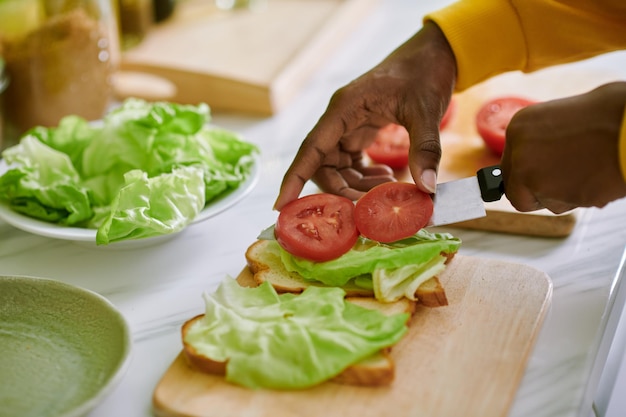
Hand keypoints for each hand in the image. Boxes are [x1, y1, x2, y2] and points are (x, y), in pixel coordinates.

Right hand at [274, 21, 456, 209]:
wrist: (433, 54)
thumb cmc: (423, 73)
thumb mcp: (426, 110)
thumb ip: (424, 149)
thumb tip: (426, 188)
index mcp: (344, 109)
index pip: (310, 149)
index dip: (294, 178)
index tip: (280, 205)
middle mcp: (339, 119)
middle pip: (323, 165)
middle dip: (341, 190)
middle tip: (369, 209)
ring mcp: (348, 126)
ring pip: (338, 167)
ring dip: (357, 186)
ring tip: (387, 192)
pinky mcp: (360, 130)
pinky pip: (352, 162)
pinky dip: (365, 177)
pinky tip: (387, 179)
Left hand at [501, 81, 625, 212]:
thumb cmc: (611, 115)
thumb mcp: (563, 117)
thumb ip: (543, 138)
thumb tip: (541, 155)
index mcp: (520, 127)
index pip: (509, 165)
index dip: (525, 174)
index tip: (538, 176)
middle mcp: (519, 153)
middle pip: (516, 190)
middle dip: (536, 192)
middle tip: (561, 181)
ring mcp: (534, 176)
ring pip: (541, 202)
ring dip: (561, 195)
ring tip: (586, 171)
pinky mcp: (554, 196)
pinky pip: (563, 205)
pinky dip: (579, 198)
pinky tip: (594, 178)